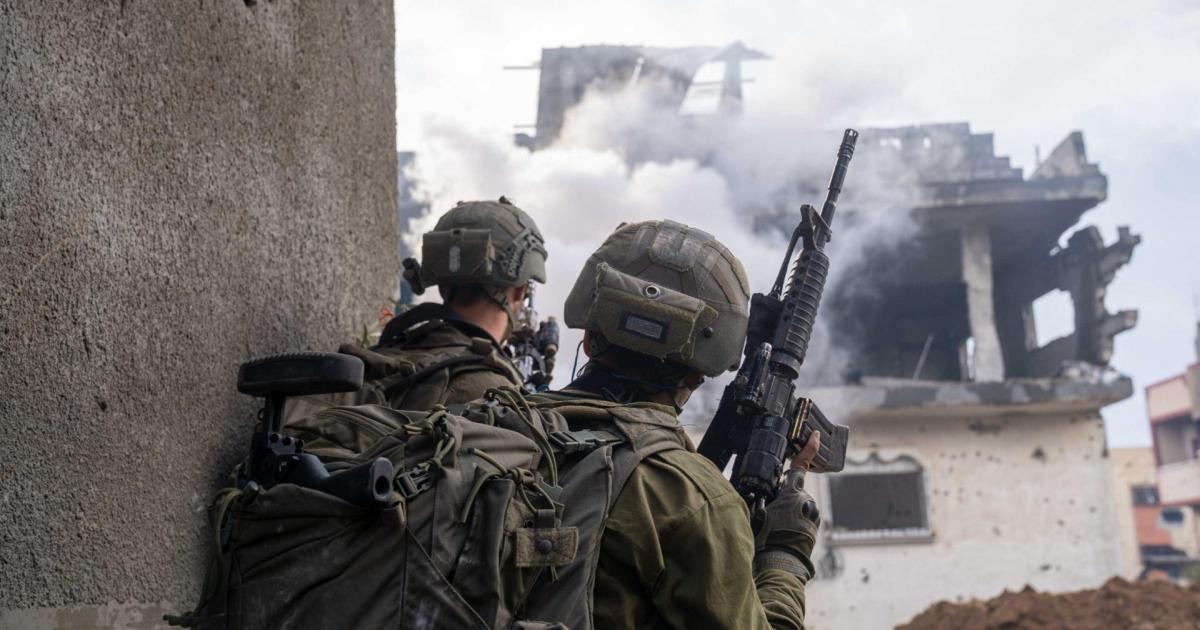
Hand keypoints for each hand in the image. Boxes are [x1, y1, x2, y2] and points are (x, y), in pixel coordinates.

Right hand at [753, 435, 821, 581]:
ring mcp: (813, 514)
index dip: (808, 448)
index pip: (800, 465)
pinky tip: (782, 532)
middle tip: (769, 509)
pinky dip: (794, 519)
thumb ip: (764, 497)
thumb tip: (760, 493)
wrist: (783, 563)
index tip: (815, 435)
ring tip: (775, 526)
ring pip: (798, 503)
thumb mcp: (760, 511)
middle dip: (783, 493)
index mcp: (793, 492)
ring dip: (788, 508)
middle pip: (794, 488)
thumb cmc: (769, 537)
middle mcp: (807, 500)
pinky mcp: (815, 527)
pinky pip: (803, 516)